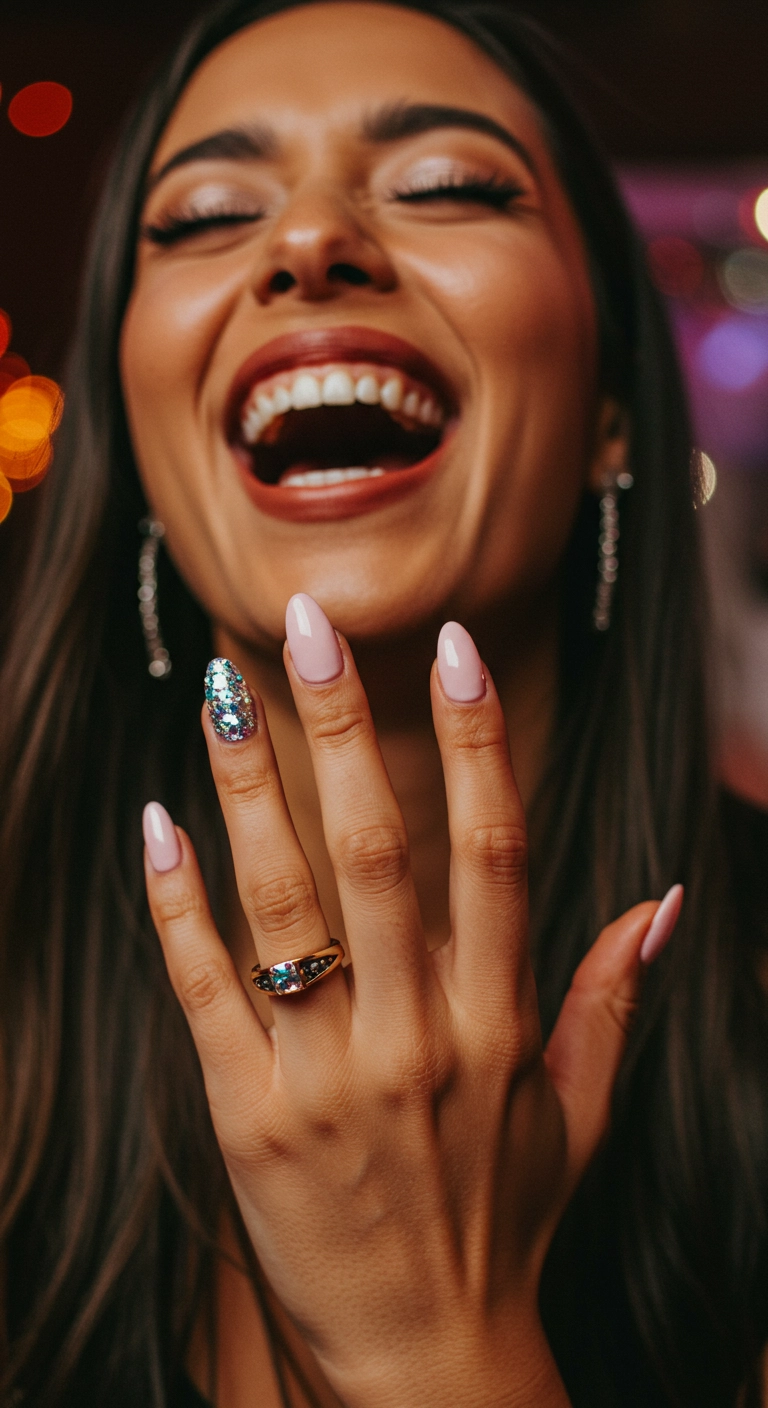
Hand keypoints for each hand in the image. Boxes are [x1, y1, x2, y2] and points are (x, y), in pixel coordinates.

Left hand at [143, 598, 680, 1407]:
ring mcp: (326, 1076)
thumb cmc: (500, 1220)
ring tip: (224, 691)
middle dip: (344, 727)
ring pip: (284, 903)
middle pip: (378, 852)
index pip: (494, 851)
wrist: (424, 1354)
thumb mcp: (578, 1115)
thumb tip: (664, 898)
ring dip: (250, 788)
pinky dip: (177, 905)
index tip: (453, 649)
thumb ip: (611, 997)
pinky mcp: (246, 1116)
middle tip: (311, 627)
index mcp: (499, 1022)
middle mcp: (418, 1035)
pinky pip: (204, 991)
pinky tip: (158, 823)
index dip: (475, 742)